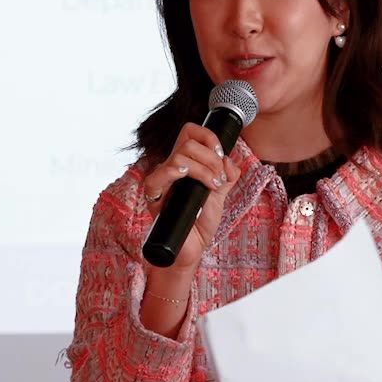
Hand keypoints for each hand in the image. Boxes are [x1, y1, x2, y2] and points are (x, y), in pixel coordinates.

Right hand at [141, 123, 242, 271]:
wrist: (191, 249)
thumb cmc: (200, 223)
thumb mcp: (220, 195)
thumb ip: (227, 175)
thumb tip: (228, 159)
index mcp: (184, 164)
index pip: (189, 132)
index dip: (208, 137)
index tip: (221, 155)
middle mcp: (170, 168)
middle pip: (187, 141)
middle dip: (212, 158)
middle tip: (219, 179)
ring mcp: (161, 181)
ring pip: (179, 156)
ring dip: (204, 169)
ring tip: (213, 186)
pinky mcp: (154, 196)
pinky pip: (159, 176)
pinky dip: (179, 174)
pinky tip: (193, 183)